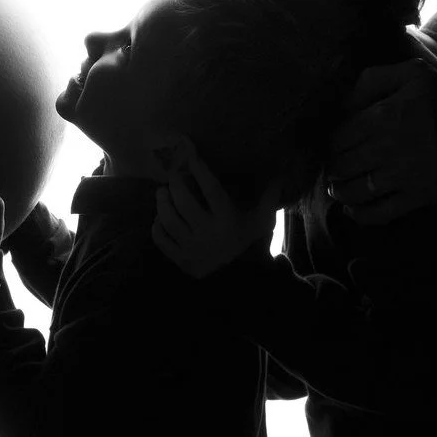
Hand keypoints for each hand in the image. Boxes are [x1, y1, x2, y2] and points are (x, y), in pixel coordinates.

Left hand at [151, 139, 276, 278]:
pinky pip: (161, 239)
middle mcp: (208, 233)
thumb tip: (280, 176)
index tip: (191, 157)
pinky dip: (156, 226)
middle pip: (184, 202)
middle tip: (173, 177)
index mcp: (228, 220)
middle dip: (175, 184)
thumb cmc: (248, 244)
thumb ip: (269, 199)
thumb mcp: (261, 222)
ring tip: (162, 192)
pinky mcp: (180, 260)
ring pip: (168, 218)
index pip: (211, 190)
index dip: (200, 170)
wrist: (238, 279)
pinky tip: (160, 218)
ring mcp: (192, 247)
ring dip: (161, 201)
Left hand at [326, 61, 436, 224]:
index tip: (330, 146)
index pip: (336, 138)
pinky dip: (361, 216)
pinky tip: (353, 211)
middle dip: (332, 169)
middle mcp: (383, 150)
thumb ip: (371, 80)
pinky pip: (380, 213)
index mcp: (378, 118)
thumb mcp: (408, 73)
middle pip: (341, 166)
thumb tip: (344, 102)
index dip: (328, 144)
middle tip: (332, 168)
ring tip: (336, 189)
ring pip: (355, 192)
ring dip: (340, 192)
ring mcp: (400, 176)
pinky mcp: (418, 197)